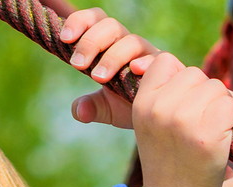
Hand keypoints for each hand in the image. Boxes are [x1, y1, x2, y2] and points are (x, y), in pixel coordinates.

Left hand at [61, 8, 158, 128]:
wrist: (159, 119)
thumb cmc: (130, 106)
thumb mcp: (107, 109)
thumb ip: (91, 107)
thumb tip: (79, 111)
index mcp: (111, 45)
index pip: (95, 21)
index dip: (79, 22)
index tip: (65, 39)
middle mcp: (130, 45)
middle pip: (111, 26)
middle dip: (91, 42)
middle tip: (77, 64)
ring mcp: (150, 55)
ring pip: (132, 41)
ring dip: (112, 56)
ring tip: (98, 77)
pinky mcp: (168, 69)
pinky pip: (159, 59)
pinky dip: (146, 62)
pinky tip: (135, 71)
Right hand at [132, 53, 232, 186]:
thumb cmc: (170, 165)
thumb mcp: (153, 127)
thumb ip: (163, 97)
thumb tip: (181, 67)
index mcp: (142, 104)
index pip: (166, 62)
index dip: (183, 79)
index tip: (187, 105)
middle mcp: (159, 109)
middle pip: (196, 75)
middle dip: (206, 95)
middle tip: (205, 122)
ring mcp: (183, 120)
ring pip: (217, 88)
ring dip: (224, 106)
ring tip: (216, 130)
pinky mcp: (207, 132)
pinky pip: (231, 105)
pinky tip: (228, 135)